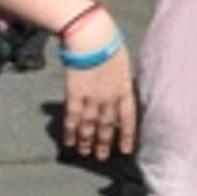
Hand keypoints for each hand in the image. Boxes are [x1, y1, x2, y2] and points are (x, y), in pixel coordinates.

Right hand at [63, 43, 135, 159]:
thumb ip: (121, 80)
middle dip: (104, 143)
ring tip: (85, 153)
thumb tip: (120, 89)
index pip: (127, 119)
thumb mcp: (122, 63)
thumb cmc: (108, 42)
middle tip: (101, 157)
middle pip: (107, 126)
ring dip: (87, 141)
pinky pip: (72, 118)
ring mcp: (91, 98)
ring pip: (89, 126)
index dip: (126, 136)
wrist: (92, 37)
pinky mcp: (74, 95)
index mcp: (124, 90)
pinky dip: (70, 132)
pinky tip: (69, 142)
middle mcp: (109, 99)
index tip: (125, 150)